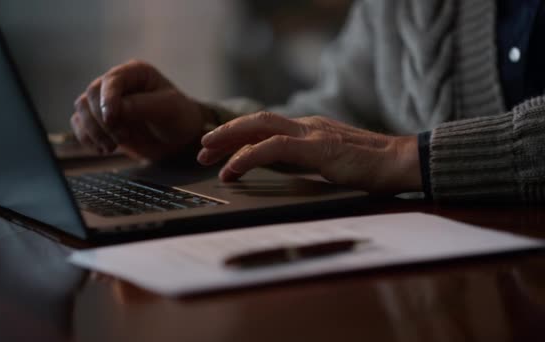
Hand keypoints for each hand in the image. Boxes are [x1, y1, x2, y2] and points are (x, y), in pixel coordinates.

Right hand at [70, 60, 210, 159]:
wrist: (180, 139)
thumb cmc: (179, 117)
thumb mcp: (167, 109)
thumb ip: (141, 106)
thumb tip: (114, 109)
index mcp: (135, 72)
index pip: (110, 81)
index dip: (107, 100)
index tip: (112, 120)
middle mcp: (117, 84)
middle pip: (90, 96)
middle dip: (101, 121)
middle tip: (121, 138)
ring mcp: (106, 102)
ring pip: (82, 111)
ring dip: (93, 132)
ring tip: (113, 146)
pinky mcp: (101, 121)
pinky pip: (81, 126)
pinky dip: (88, 139)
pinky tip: (104, 149)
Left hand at [197, 112, 421, 192]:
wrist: (400, 163)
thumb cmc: (368, 167)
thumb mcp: (327, 161)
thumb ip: (304, 161)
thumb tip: (276, 170)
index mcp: (307, 129)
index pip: (264, 126)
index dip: (236, 135)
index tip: (215, 149)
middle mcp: (306, 125)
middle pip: (256, 120)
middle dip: (225, 133)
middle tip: (202, 149)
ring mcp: (312, 133)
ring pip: (260, 127)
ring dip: (230, 140)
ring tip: (208, 154)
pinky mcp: (319, 147)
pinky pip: (275, 147)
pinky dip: (249, 156)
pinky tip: (234, 167)